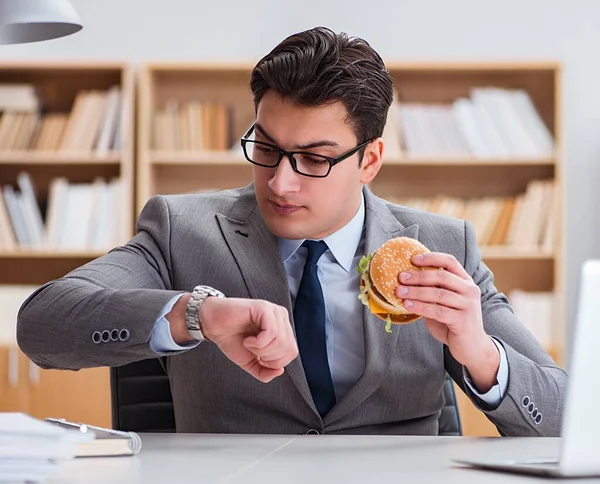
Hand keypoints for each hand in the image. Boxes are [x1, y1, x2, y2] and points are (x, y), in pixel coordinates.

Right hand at [197, 297, 298, 382]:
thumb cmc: (232, 339)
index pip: (292, 352)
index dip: (275, 362)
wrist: (213, 325)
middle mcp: (281, 318)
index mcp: (282, 329)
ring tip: (248, 344)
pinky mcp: (263, 308)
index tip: (258, 358)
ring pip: (281, 341)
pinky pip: (271, 332)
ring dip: (261, 350)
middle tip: (252, 351)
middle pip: (288, 348)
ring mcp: (273, 311)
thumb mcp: (251, 362)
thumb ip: (266, 371)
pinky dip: (258, 343)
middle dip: (268, 358)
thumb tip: (280, 371)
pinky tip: (247, 340)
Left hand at [395, 252, 499, 391]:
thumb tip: (405, 283)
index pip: (450, 262)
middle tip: (401, 278)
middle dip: (419, 276)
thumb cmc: (453, 323)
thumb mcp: (443, 304)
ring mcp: (468, 305)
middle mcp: (470, 290)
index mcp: (465, 281)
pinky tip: (407, 306)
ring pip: (439, 294)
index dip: (431, 258)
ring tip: (399, 292)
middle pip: (442, 276)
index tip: (413, 259)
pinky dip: (420, 307)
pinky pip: (438, 311)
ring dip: (416, 292)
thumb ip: (431, 293)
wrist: (472, 348)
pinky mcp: (463, 320)